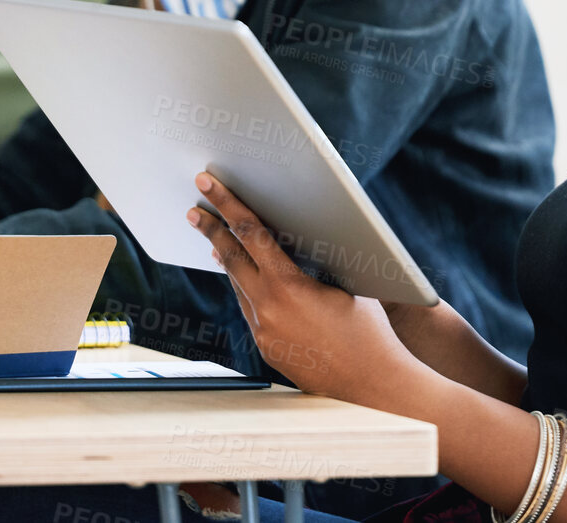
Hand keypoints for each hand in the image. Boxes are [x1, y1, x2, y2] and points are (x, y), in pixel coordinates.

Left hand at [186, 172, 417, 405]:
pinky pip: (251, 312)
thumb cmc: (368, 328)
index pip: (250, 233)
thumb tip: (287, 240)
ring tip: (215, 238)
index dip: (228, 204)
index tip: (208, 184)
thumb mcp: (344, 280)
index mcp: (288, 285)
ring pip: (240, 287)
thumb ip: (312, 260)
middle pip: (231, 259)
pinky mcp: (267, 350)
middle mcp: (268, 310)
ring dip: (229, 261)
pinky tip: (246, 279)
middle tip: (194, 210)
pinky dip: (247, 290)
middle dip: (212, 229)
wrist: (372, 382)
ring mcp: (264, 333)